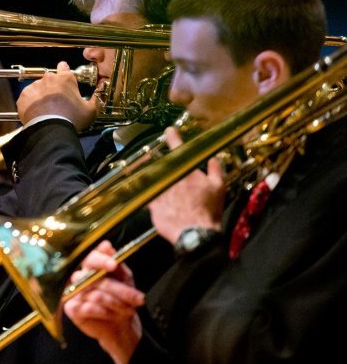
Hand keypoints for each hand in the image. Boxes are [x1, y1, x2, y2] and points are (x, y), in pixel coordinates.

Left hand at [16, 61, 97, 130]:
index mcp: (65, 79)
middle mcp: (48, 79)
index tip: (63, 79)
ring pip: (37, 88)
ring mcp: (34, 87)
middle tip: (56, 102)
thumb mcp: (90, 110)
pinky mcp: (23, 97)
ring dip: (40, 96)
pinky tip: (36, 112)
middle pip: (50, 80)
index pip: (64, 67)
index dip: (64, 72)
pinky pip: (27, 98)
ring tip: (45, 110)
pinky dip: (30, 103)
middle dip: (52, 88)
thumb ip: (96, 98)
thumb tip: (100, 90)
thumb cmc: (71, 119)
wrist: (50, 130)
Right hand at [64, 241, 143, 363]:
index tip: (113, 265)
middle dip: (119, 289)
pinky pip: (87, 307)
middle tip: (137, 298)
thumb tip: (106, 246)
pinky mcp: (71, 308)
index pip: (91, 257)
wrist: (119, 325)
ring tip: (130, 309)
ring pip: (95, 294)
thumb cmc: (121, 299)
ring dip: (116, 303)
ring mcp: (74, 292)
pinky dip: (103, 312)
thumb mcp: (124, 279)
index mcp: (92, 267)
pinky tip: (112, 314)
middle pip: (94, 278)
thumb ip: (116, 263)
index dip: (101, 259)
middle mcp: (80, 277)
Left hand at [148, 127, 224, 243]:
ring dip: (152, 178)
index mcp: (187, 171)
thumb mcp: (219, 187)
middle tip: (162, 165)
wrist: (196, 233)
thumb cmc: (208, 210)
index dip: (173, 136)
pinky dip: (145, 194)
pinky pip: (144, 195)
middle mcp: (170, 177)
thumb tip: (214, 157)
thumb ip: (215, 169)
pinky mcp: (151, 204)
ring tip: (154, 182)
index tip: (169, 130)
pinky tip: (143, 195)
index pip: (178, 148)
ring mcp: (159, 190)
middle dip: (160, 162)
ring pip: (151, 178)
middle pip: (161, 163)